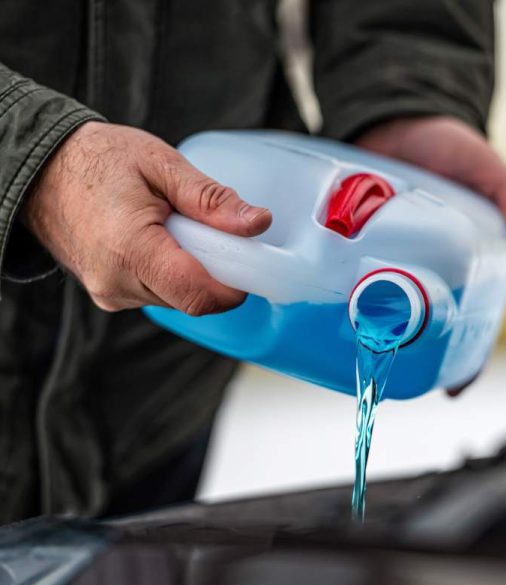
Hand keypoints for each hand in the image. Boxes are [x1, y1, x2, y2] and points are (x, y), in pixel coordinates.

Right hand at [24, 121, 271, 313]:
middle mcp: (117, 282)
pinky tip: (162, 241)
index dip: (234, 285)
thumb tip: (258, 223)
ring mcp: (111, 294)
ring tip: (178, 229)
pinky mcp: (110, 295)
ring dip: (194, 271)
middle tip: (213, 233)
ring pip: (178, 299)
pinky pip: (159, 294)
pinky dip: (173, 273)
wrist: (43, 170)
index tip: (249, 260)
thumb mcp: (162, 164)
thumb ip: (211, 199)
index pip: (198, 294)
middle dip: (216, 273)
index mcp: (130, 249)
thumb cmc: (99, 160)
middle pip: (193, 299)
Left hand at [355, 116, 505, 395]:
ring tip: (352, 352)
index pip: (473, 321)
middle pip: (421, 326)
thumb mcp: (484, 165)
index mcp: (464, 265)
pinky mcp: (353, 247)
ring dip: (367, 330)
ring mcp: (385, 261)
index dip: (468, 357)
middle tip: (391, 373)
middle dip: (411, 353)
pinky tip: (319, 309)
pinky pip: (343, 277)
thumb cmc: (451, 147)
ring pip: (377, 308)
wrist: (398, 118)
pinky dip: (334, 294)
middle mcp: (424, 271)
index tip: (454, 389)